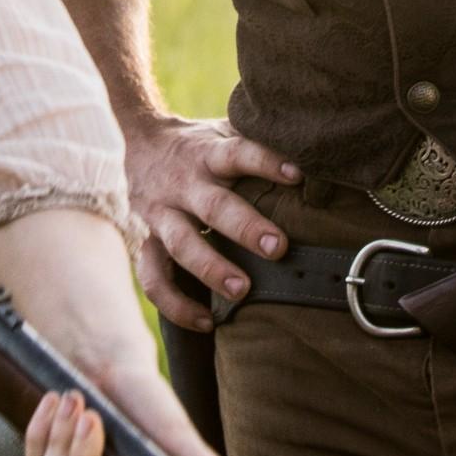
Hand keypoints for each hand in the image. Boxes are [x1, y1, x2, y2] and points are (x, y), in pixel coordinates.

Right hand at [121, 115, 299, 328]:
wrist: (139, 143)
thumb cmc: (201, 145)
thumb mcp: (224, 133)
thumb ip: (258, 142)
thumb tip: (315, 154)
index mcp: (208, 154)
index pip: (238, 153)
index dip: (266, 162)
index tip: (298, 175)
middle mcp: (183, 184)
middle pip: (212, 206)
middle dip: (244, 227)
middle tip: (278, 247)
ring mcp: (161, 215)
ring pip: (182, 244)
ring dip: (211, 268)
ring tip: (241, 290)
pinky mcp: (144, 242)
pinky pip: (153, 278)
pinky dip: (176, 304)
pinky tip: (206, 322)